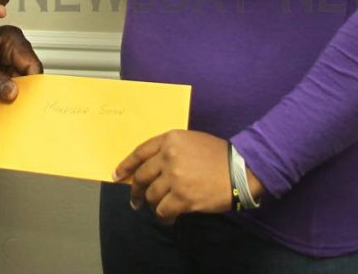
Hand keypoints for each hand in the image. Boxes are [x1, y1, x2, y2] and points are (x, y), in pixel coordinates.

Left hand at [0, 25, 42, 128]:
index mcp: (13, 41)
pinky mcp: (0, 81)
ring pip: (14, 93)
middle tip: (12, 115)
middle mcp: (14, 55)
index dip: (32, 84)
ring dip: (4, 108)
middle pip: (26, 81)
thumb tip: (12, 92)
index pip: (32, 64)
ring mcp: (7, 69)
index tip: (27, 101)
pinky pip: (2, 97)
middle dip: (18, 99)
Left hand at [113, 130, 263, 222]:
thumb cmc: (217, 155)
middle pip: (142, 176)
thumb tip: (150, 167)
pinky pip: (163, 210)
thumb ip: (170, 149)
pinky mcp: (183, 197)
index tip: (117, 175)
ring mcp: (175, 176)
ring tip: (158, 209)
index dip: (126, 165)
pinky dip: (163, 216)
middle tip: (135, 201)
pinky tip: (168, 218)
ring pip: (151, 195)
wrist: (241, 169)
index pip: (139, 152)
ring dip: (152, 205)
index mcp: (170, 139)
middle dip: (136, 190)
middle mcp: (169, 155)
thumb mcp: (190, 141)